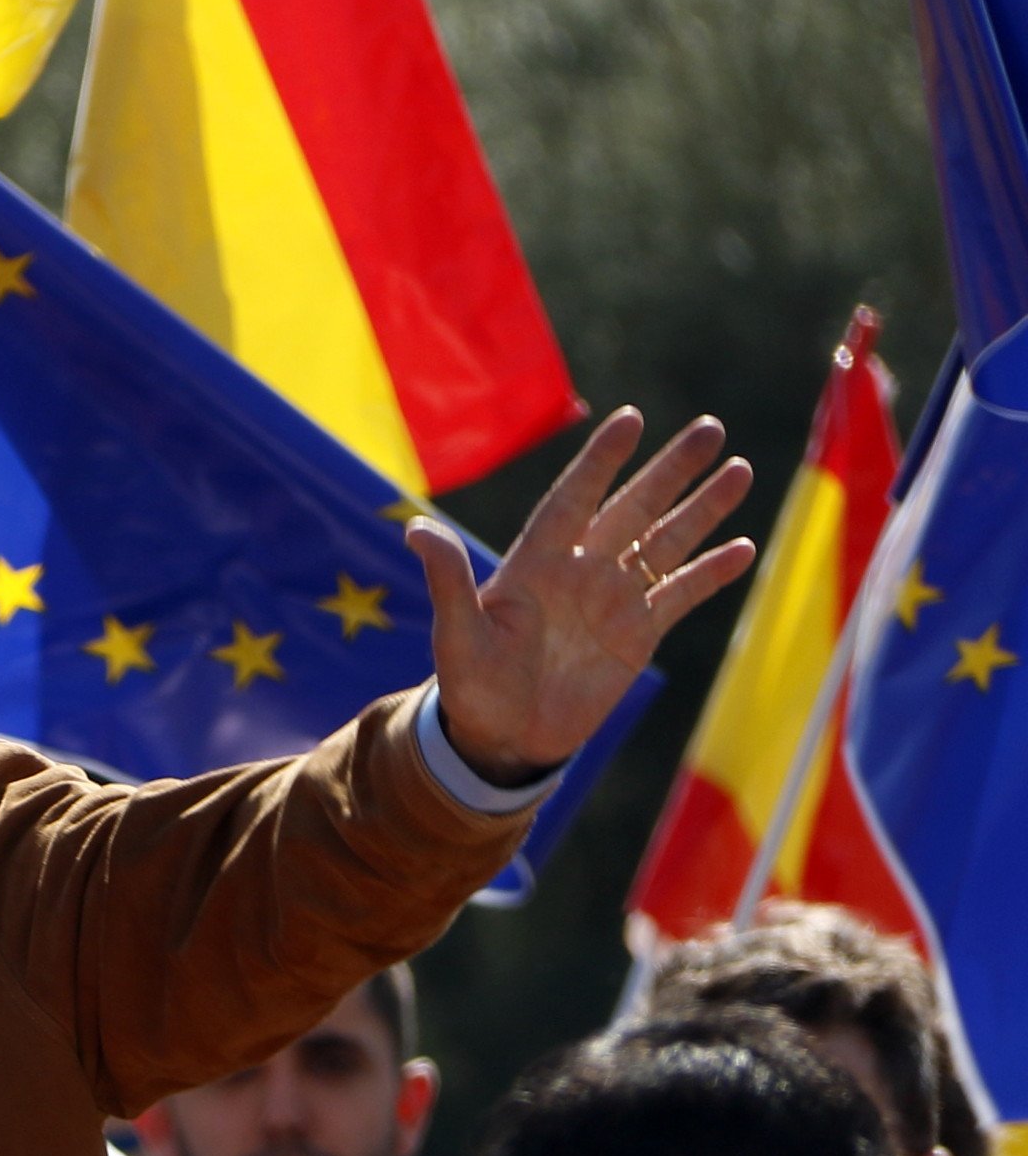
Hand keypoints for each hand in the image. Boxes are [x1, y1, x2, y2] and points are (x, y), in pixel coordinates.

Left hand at [418, 406, 753, 787]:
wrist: (503, 737)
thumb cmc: (471, 683)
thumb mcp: (456, 634)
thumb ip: (448, 580)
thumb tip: (413, 529)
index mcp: (536, 562)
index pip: (574, 498)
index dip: (601, 461)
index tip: (630, 419)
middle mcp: (580, 569)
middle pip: (634, 508)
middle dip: (671, 469)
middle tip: (711, 427)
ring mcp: (613, 599)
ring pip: (666, 542)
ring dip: (703, 508)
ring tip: (741, 469)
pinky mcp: (639, 633)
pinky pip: (681, 593)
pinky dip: (710, 572)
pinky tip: (743, 547)